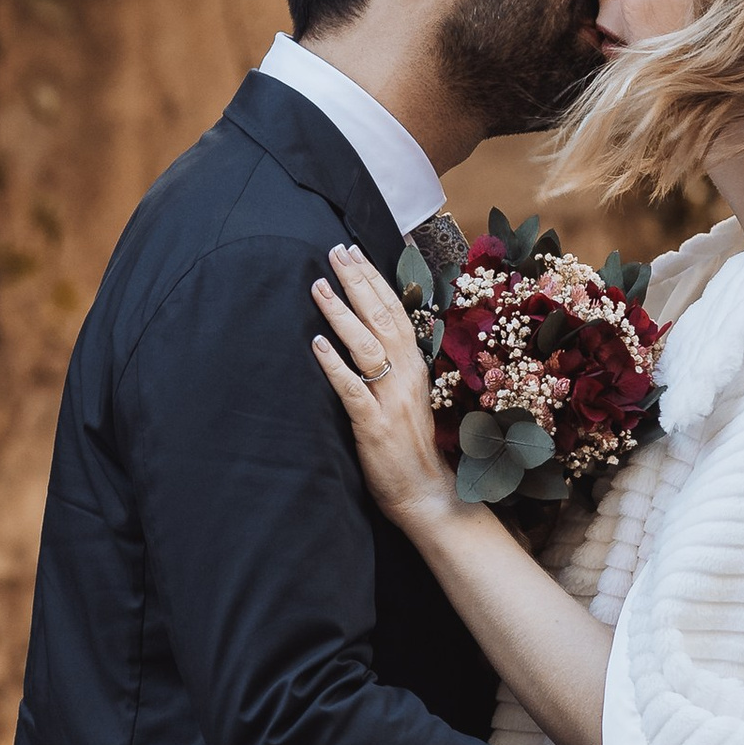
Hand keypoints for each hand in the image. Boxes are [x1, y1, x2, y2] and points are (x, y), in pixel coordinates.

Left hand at [311, 248, 457, 540]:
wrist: (427, 493)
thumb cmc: (411, 446)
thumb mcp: (407, 396)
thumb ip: (392, 365)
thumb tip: (368, 333)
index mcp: (414, 366)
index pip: (395, 311)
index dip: (374, 279)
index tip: (353, 252)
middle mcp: (406, 376)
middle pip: (382, 318)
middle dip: (356, 281)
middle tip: (334, 252)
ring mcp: (391, 400)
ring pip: (366, 346)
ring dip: (341, 313)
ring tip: (319, 286)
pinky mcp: (375, 425)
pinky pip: (352, 389)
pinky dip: (334, 365)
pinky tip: (317, 344)